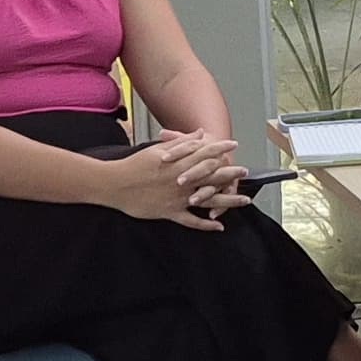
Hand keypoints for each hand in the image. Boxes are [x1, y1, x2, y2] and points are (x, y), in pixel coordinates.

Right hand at [102, 134, 240, 229]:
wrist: (115, 184)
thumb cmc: (134, 165)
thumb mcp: (158, 150)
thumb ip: (182, 144)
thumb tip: (199, 134)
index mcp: (179, 164)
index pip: (205, 154)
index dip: (221, 149)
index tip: (234, 145)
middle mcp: (182, 181)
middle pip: (212, 176)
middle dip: (231, 173)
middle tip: (245, 171)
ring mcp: (178, 198)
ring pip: (208, 199)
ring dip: (228, 200)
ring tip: (244, 200)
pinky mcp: (170, 212)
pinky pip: (191, 220)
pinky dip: (205, 224)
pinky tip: (218, 226)